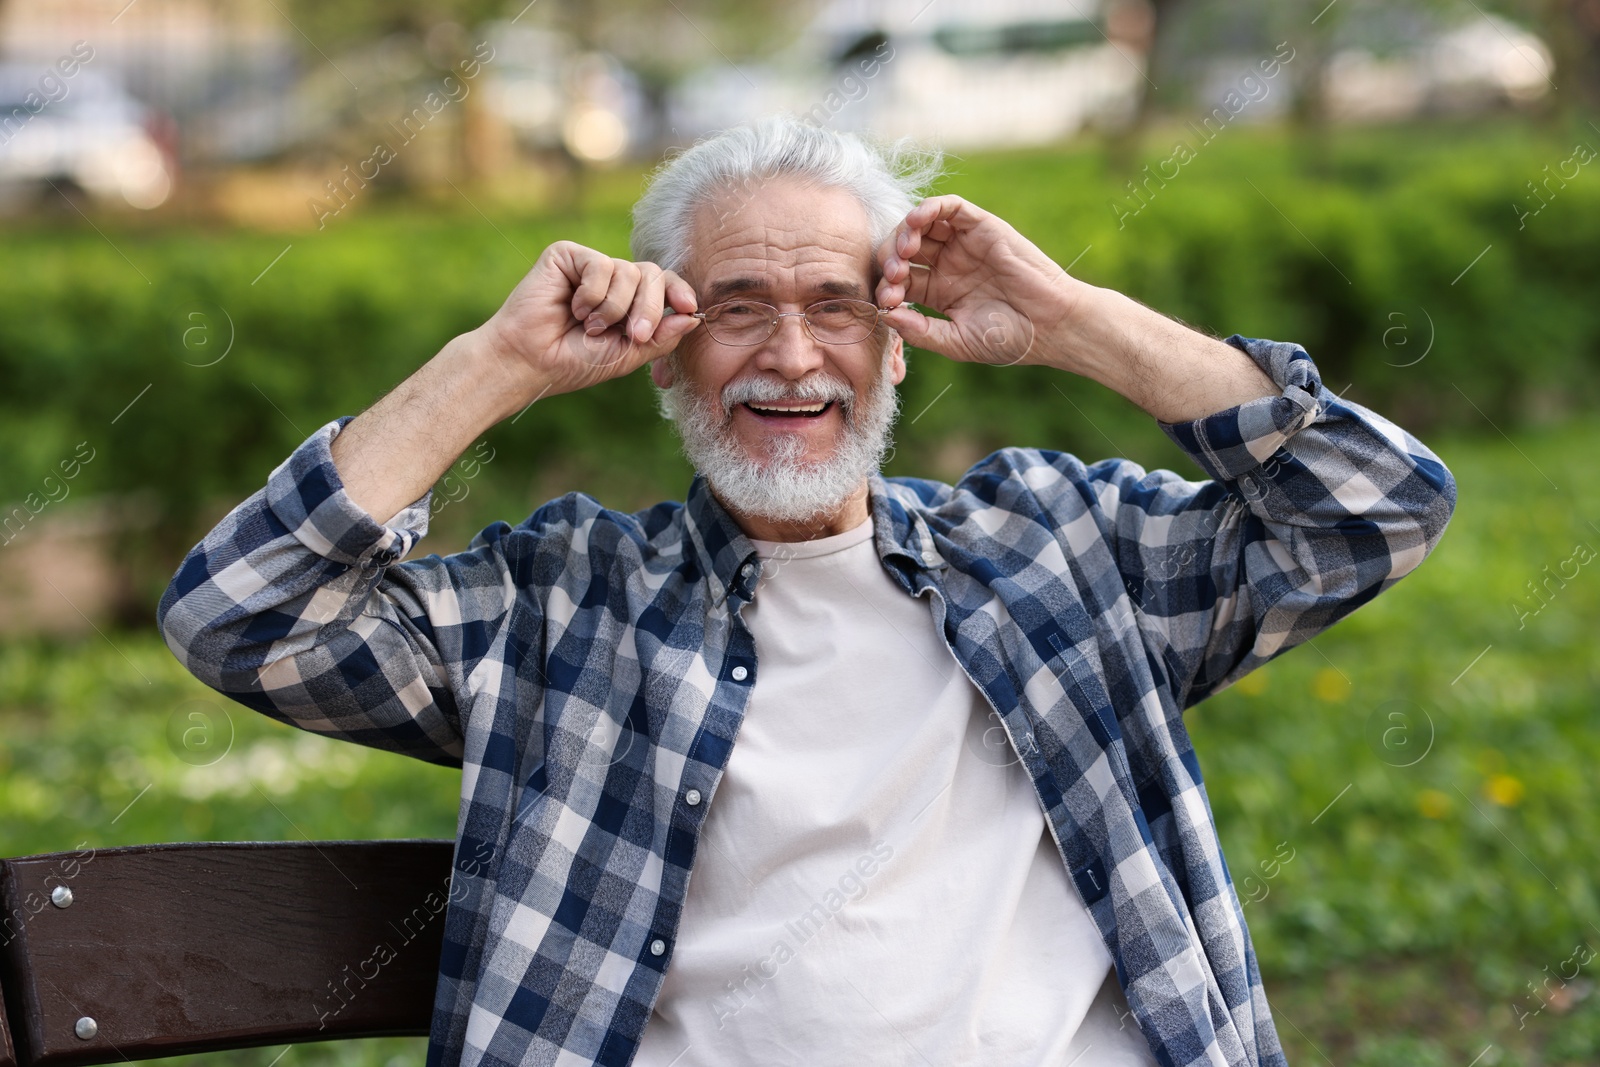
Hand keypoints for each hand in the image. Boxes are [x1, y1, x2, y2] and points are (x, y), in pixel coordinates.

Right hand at [474, 241, 700, 398]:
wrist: (529, 362)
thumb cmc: (573, 363)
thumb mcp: (627, 355)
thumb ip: (661, 337)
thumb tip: (693, 316)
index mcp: (628, 301)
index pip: (664, 284)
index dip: (679, 292)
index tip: (688, 307)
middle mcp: (611, 279)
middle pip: (652, 274)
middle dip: (648, 308)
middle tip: (633, 334)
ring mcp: (589, 266)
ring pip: (628, 271)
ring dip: (613, 308)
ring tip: (589, 326)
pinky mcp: (567, 255)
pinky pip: (601, 265)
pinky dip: (592, 295)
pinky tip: (573, 308)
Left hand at [874, 196, 1082, 366]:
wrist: (1050, 326)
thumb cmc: (1009, 339)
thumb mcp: (956, 342)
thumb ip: (920, 331)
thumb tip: (885, 315)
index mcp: (939, 290)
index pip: (899, 280)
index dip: (887, 288)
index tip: (887, 303)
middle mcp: (948, 263)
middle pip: (904, 249)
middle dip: (891, 259)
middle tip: (895, 277)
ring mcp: (964, 244)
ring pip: (922, 225)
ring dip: (905, 232)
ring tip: (906, 251)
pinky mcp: (981, 227)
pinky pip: (950, 207)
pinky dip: (929, 207)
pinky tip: (917, 221)